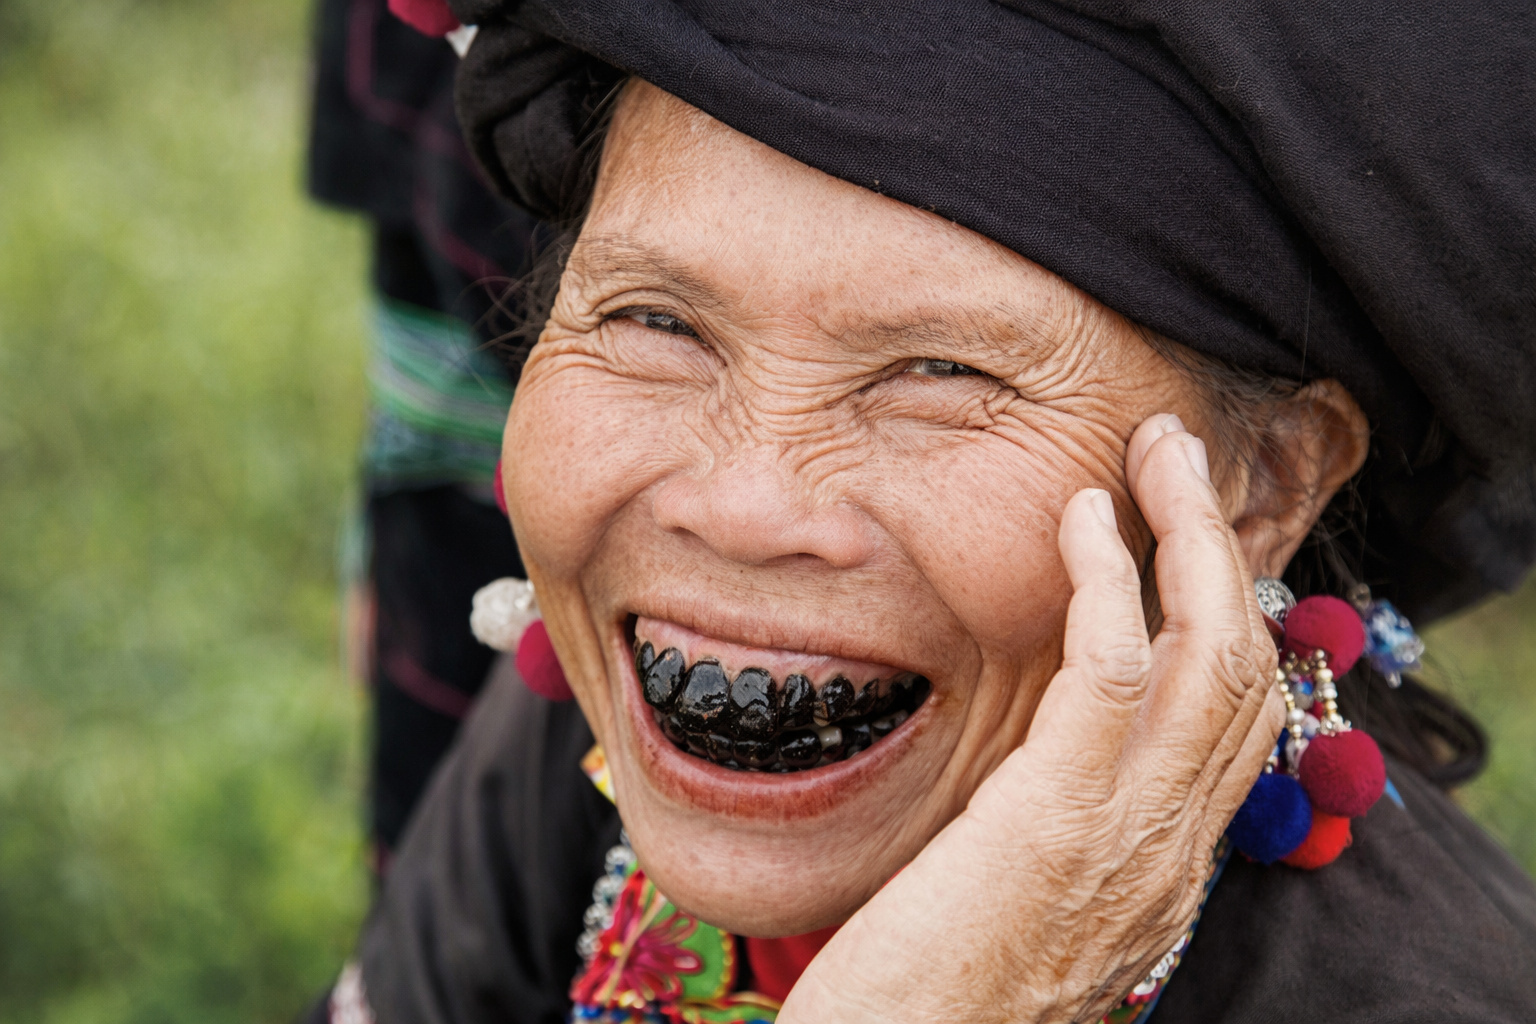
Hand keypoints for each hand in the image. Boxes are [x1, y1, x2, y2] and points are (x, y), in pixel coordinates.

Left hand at [779, 414, 1284, 1022]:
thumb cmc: (933, 992)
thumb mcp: (1024, 905)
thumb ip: (1058, 832)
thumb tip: (1041, 770)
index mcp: (1164, 864)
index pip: (1240, 722)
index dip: (1231, 615)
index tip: (1193, 540)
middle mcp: (1172, 845)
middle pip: (1245, 666)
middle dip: (1223, 547)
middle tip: (1179, 459)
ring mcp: (1130, 830)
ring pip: (1209, 649)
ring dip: (1188, 533)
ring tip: (1153, 453)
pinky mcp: (1059, 812)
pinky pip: (1115, 666)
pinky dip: (1109, 577)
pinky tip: (1081, 518)